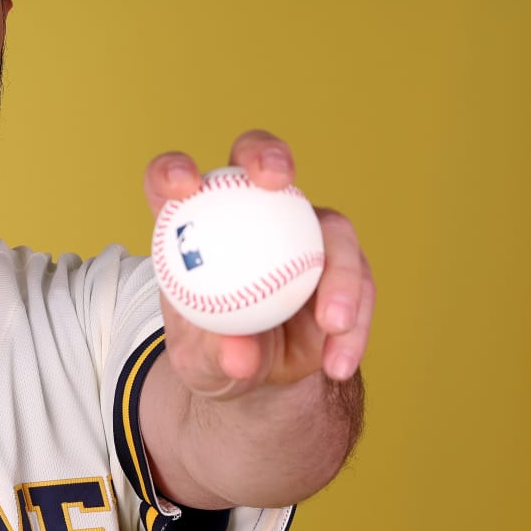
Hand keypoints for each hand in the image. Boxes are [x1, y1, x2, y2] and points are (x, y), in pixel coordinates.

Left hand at [143, 130, 373, 399]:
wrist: (259, 377)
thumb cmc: (215, 354)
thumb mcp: (203, 365)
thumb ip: (215, 355)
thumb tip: (240, 355)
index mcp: (192, 222)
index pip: (172, 181)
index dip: (172, 170)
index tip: (182, 186)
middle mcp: (248, 209)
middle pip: (256, 159)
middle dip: (267, 154)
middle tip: (276, 180)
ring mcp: (300, 229)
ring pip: (330, 225)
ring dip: (338, 271)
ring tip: (332, 323)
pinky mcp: (340, 260)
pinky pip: (358, 280)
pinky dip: (354, 320)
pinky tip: (339, 358)